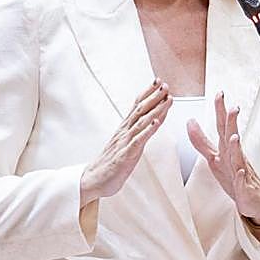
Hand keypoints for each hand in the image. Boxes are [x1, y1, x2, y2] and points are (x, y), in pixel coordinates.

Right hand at [79, 80, 171, 204]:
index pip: (137, 106)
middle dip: (154, 96)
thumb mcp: (125, 143)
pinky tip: (155, 122)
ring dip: (156, 109)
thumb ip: (136, 131)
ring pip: (142, 122)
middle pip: (140, 110)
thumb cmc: (111, 162)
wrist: (93, 179)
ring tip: (166, 98)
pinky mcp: (125, 155)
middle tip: (165, 84)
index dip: (148, 93)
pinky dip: (148, 131)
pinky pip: (138, 141)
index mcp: (125, 129)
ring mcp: (124, 142)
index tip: (158, 81)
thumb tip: (150, 121)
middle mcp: (124, 132)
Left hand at [188, 92, 259, 226]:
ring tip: (234, 136)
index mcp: (227, 149)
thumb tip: (189, 122)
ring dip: (236, 147)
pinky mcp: (243, 188)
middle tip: (233, 107)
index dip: (220, 111)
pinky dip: (239, 175)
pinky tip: (238, 169)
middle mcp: (235, 157)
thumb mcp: (214, 157)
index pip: (222, 126)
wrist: (253, 200)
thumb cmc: (234, 176)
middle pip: (232, 137)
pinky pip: (241, 181)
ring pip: (238, 157)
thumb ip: (201, 141)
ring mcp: (240, 171)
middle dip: (231, 123)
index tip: (219, 93)